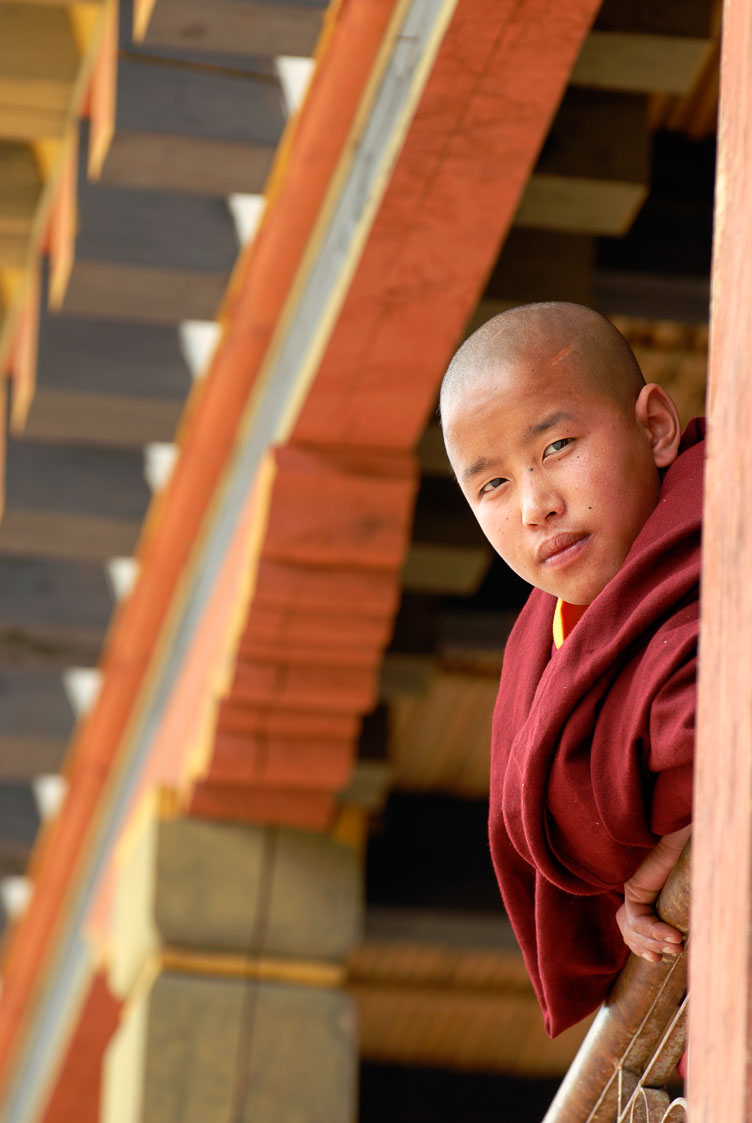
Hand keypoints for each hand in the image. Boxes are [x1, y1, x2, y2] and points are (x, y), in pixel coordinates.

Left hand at [615, 826, 690, 962]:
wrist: (686, 840)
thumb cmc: (690, 865)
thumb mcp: (681, 897)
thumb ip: (676, 914)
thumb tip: (685, 941)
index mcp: (644, 896)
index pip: (632, 929)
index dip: (642, 947)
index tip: (658, 959)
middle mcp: (635, 893)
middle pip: (629, 931)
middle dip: (647, 948)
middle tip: (670, 954)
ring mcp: (632, 890)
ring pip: (632, 928)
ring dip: (654, 942)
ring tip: (677, 947)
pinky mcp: (633, 887)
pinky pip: (638, 918)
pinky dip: (656, 931)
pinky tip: (674, 937)